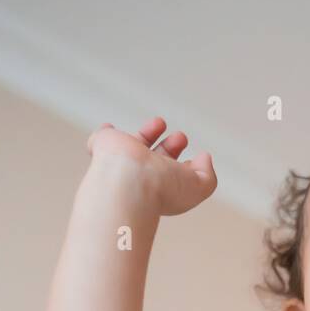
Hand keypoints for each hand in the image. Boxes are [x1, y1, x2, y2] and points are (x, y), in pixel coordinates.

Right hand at [85, 116, 216, 215]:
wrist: (130, 181)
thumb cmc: (163, 187)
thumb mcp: (199, 186)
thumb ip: (208, 175)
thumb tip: (204, 157)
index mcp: (162, 185)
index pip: (173, 176)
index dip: (186, 167)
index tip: (195, 160)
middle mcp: (141, 175)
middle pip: (156, 159)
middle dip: (172, 146)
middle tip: (181, 137)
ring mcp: (121, 161)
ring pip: (132, 146)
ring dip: (147, 133)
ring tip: (159, 123)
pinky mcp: (104, 146)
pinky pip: (101, 140)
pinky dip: (104, 134)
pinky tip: (109, 131)